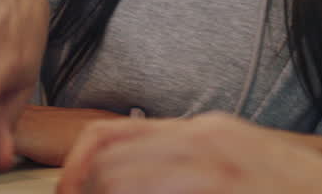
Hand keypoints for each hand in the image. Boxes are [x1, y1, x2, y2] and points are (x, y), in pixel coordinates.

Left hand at [56, 111, 321, 193]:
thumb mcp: (243, 168)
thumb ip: (193, 170)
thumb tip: (138, 183)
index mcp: (205, 133)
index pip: (112, 134)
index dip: (78, 168)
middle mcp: (203, 140)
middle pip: (105, 153)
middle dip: (81, 188)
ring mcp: (213, 164)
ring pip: (118, 175)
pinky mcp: (222, 185)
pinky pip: (152, 190)